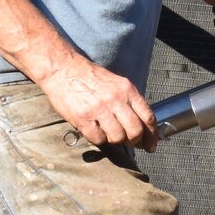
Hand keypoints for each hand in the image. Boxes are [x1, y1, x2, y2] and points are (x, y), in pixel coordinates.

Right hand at [41, 59, 157, 150]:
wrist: (62, 69)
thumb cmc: (89, 77)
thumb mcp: (116, 83)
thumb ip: (129, 101)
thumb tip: (140, 123)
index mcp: (127, 90)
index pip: (148, 116)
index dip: (152, 135)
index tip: (151, 145)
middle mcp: (116, 100)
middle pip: (135, 131)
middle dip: (133, 141)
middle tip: (128, 141)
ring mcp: (99, 110)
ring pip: (117, 137)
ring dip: (114, 140)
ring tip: (107, 132)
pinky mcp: (83, 118)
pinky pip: (98, 139)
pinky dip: (98, 139)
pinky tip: (94, 130)